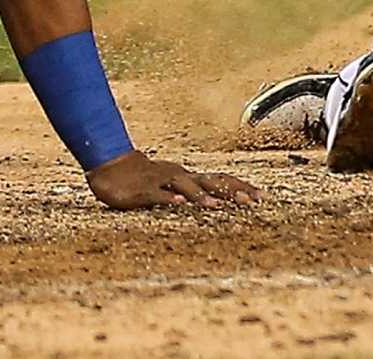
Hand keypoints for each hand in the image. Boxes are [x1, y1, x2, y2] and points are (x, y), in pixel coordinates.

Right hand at [86, 149, 257, 210]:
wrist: (112, 166)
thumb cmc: (143, 179)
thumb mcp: (169, 187)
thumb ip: (188, 194)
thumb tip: (213, 202)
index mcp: (188, 177)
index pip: (220, 180)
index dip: (241, 187)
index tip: (261, 196)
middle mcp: (180, 176)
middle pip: (211, 182)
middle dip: (232, 191)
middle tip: (252, 201)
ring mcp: (162, 181)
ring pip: (186, 186)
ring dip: (201, 196)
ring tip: (217, 206)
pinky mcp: (143, 191)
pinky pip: (158, 194)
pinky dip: (169, 198)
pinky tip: (179, 204)